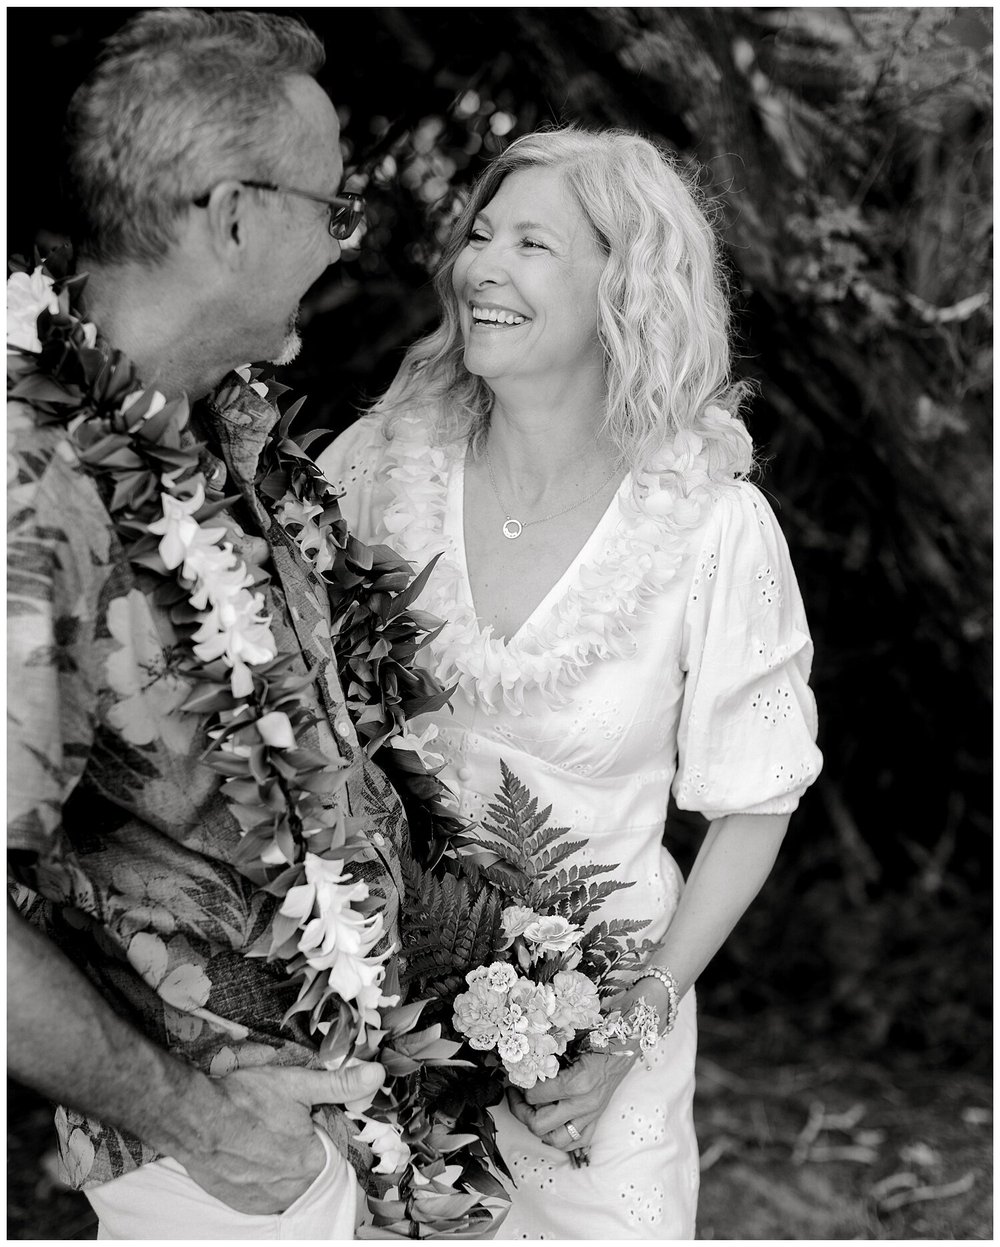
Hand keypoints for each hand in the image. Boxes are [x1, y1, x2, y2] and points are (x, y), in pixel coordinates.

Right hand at [171, 1061, 384, 1214]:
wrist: (194, 1118)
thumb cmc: (246, 1099)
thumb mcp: (298, 1083)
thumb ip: (340, 1084)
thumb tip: (377, 1074)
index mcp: (312, 1163)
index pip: (334, 1155)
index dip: (324, 1135)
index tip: (310, 1121)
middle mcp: (291, 1190)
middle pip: (311, 1172)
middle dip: (304, 1151)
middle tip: (284, 1127)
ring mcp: (263, 1201)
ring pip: (287, 1186)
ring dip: (283, 1168)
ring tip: (267, 1140)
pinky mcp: (240, 1204)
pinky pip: (263, 1196)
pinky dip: (262, 1179)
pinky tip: (252, 1156)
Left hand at [507, 1050, 633, 1154]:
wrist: (626, 1044)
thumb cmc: (598, 1038)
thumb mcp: (570, 1043)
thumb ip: (548, 1056)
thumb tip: (524, 1065)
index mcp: (577, 1083)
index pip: (536, 1096)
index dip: (522, 1088)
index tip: (518, 1079)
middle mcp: (584, 1104)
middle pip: (540, 1124)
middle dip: (521, 1112)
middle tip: (515, 1097)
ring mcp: (591, 1114)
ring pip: (557, 1140)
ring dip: (539, 1129)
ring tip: (530, 1113)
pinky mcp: (597, 1118)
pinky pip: (578, 1141)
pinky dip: (561, 1137)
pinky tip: (552, 1125)